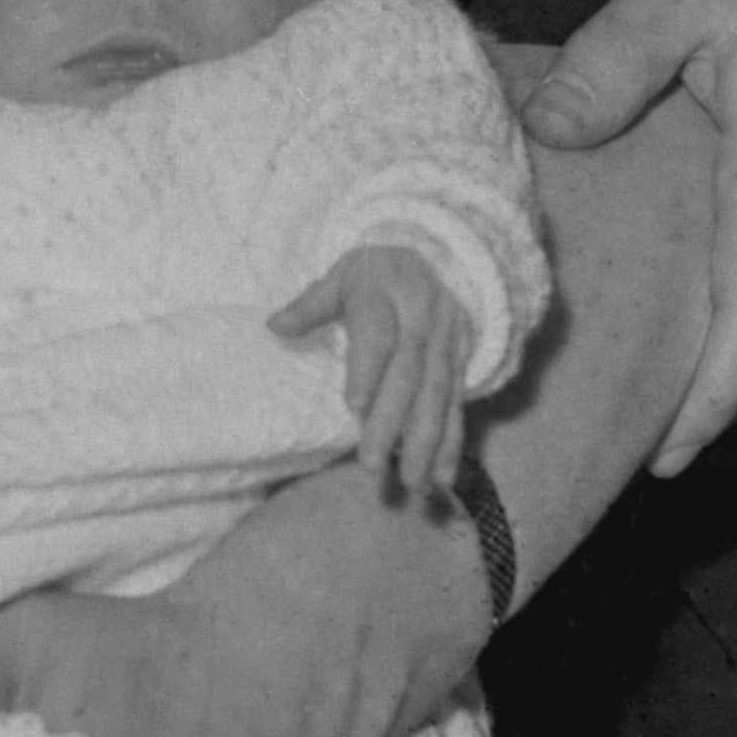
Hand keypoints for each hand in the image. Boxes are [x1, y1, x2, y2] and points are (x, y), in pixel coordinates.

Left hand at [273, 241, 463, 499]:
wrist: (437, 254)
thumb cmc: (375, 273)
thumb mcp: (340, 277)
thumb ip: (311, 304)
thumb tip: (275, 325)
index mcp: (384, 294)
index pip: (377, 335)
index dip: (368, 371)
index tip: (354, 408)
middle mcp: (420, 319)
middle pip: (408, 375)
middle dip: (392, 423)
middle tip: (373, 465)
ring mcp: (445, 341)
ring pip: (437, 395)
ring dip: (426, 442)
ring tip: (413, 482)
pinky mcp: (462, 360)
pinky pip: (457, 403)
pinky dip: (452, 442)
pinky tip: (444, 476)